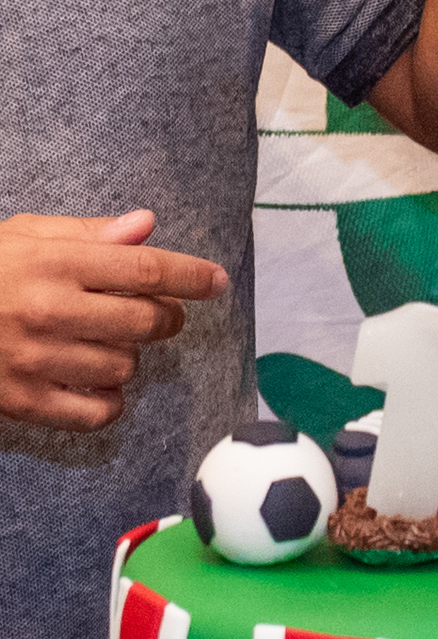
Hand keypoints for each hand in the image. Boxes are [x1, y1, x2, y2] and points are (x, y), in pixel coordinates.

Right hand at [0, 208, 228, 430]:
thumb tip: (145, 226)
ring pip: (124, 367)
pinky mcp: (23, 401)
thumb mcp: (22, 236)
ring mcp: (35, 359)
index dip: (190, 276)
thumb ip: (86, 234)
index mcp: (52, 263)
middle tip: (160, 313)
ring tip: (107, 342)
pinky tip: (96, 382)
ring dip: (129, 356)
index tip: (215, 281)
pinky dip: (109, 400)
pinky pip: (96, 412)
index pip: (144, 270)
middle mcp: (48, 311)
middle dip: (166, 317)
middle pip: (145, 321)